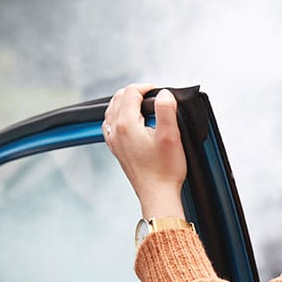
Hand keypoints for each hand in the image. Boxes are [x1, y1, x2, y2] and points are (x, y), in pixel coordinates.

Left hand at [103, 83, 186, 217]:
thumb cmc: (165, 170)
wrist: (157, 194)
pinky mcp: (116, 149)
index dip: (146, 87)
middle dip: (135, 92)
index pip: (131, 92)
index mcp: (126, 124)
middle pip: (118, 98)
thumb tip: (164, 93)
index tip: (160, 91)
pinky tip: (129, 120)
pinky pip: (110, 124)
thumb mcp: (171, 136)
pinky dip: (119, 116)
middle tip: (153, 96)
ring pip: (112, 110)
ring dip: (125, 102)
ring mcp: (113, 141)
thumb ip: (166, 109)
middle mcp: (115, 131)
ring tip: (142, 103)